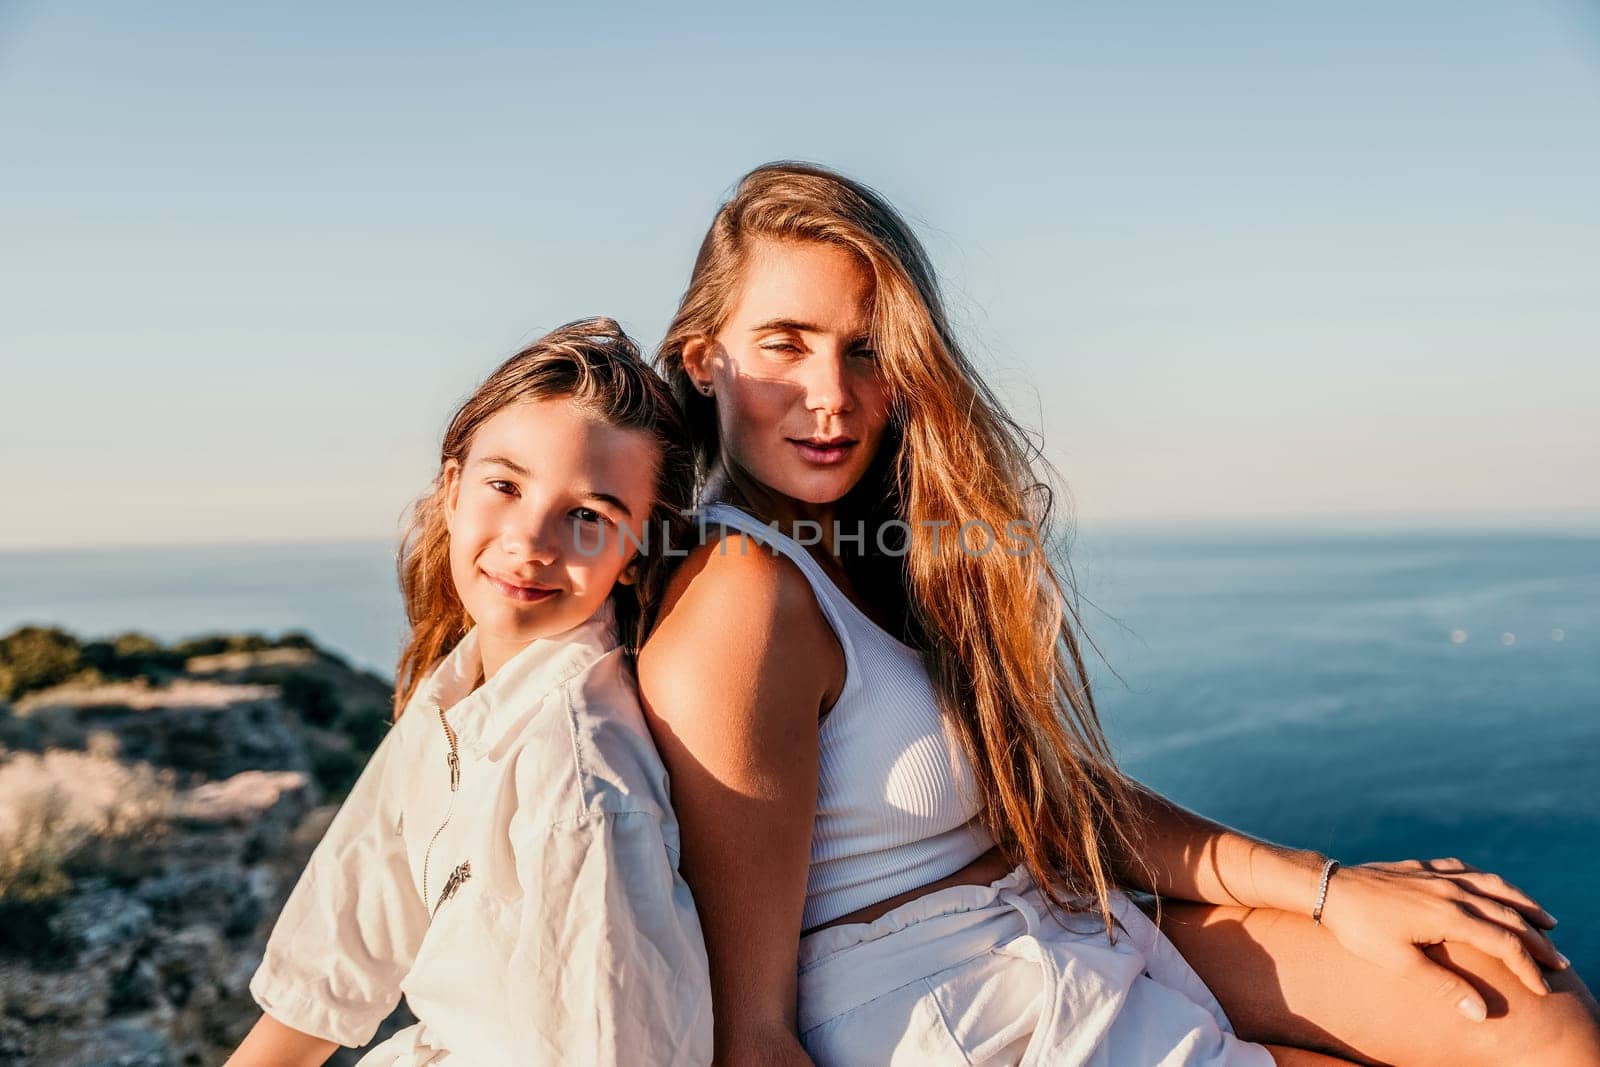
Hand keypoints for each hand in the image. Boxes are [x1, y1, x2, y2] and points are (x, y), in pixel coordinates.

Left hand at [1316, 857, 1566, 1020]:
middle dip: (1537, 939)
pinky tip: (1490, 885)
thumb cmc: (1360, 929)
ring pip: (1492, 885)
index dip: (1527, 966)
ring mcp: (1436, 876)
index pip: (1503, 942)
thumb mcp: (1399, 963)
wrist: (1328, 889)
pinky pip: (1464, 869)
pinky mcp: (1421, 868)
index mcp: (1449, 915)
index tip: (1543, 987)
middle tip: (1559, 961)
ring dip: (1522, 902)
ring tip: (1546, 919)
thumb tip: (1482, 1013)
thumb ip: (1443, 986)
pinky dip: (1486, 879)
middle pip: (1507, 913)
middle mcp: (1450, 890)